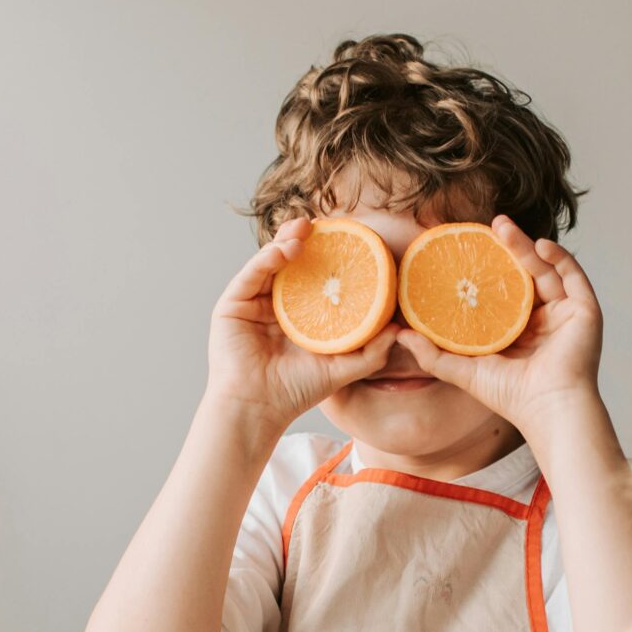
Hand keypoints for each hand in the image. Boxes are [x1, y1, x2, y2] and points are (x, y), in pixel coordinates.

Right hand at [206, 218, 400, 430]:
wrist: (260, 409)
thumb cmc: (296, 391)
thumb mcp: (341, 368)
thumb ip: (371, 352)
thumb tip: (400, 330)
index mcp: (297, 314)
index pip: (311, 275)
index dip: (326, 254)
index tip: (346, 236)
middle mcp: (273, 304)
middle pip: (288, 262)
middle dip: (303, 239)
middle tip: (322, 223)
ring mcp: (250, 303)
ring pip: (269, 262)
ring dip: (286, 242)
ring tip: (304, 230)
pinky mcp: (231, 306)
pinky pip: (250, 275)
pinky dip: (266, 259)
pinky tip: (284, 251)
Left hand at [395, 219, 606, 440]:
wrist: (546, 409)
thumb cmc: (509, 396)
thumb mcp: (463, 370)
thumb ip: (431, 354)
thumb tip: (397, 333)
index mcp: (520, 329)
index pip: (505, 288)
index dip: (489, 266)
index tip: (468, 246)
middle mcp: (544, 318)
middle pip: (526, 273)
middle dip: (509, 246)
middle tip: (490, 224)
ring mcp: (566, 312)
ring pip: (547, 269)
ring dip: (527, 246)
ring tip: (504, 228)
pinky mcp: (585, 310)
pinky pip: (573, 275)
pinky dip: (559, 257)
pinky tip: (539, 245)